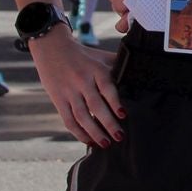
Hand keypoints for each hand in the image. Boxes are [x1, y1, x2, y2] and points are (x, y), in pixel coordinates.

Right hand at [29, 29, 124, 145]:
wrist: (51, 46)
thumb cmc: (82, 54)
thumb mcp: (100, 56)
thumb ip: (117, 64)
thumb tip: (139, 71)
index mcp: (95, 69)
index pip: (106, 87)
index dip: (114, 102)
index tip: (123, 115)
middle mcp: (81, 80)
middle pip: (95, 105)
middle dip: (108, 123)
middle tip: (119, 137)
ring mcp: (68, 91)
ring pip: (81, 116)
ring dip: (94, 132)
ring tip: (105, 144)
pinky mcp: (58, 99)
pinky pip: (68, 119)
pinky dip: (78, 132)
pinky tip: (88, 141)